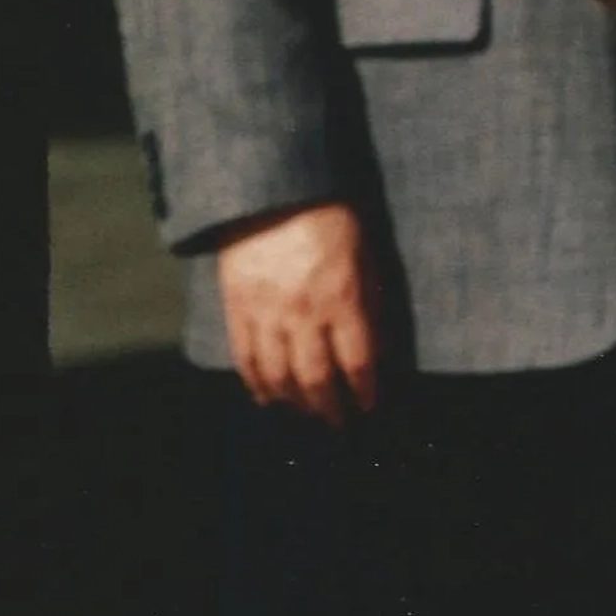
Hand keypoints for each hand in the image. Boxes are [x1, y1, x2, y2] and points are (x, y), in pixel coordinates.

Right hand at [217, 199, 378, 426]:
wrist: (272, 190)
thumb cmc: (329, 217)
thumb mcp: (365, 256)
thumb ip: (370, 303)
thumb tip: (378, 349)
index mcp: (342, 299)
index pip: (357, 363)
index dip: (364, 392)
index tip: (369, 407)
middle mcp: (304, 314)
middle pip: (317, 380)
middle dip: (330, 409)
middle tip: (338, 425)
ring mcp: (267, 314)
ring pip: (279, 377)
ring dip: (294, 403)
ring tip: (305, 414)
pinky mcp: (237, 308)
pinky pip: (245, 358)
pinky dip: (256, 384)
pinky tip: (266, 397)